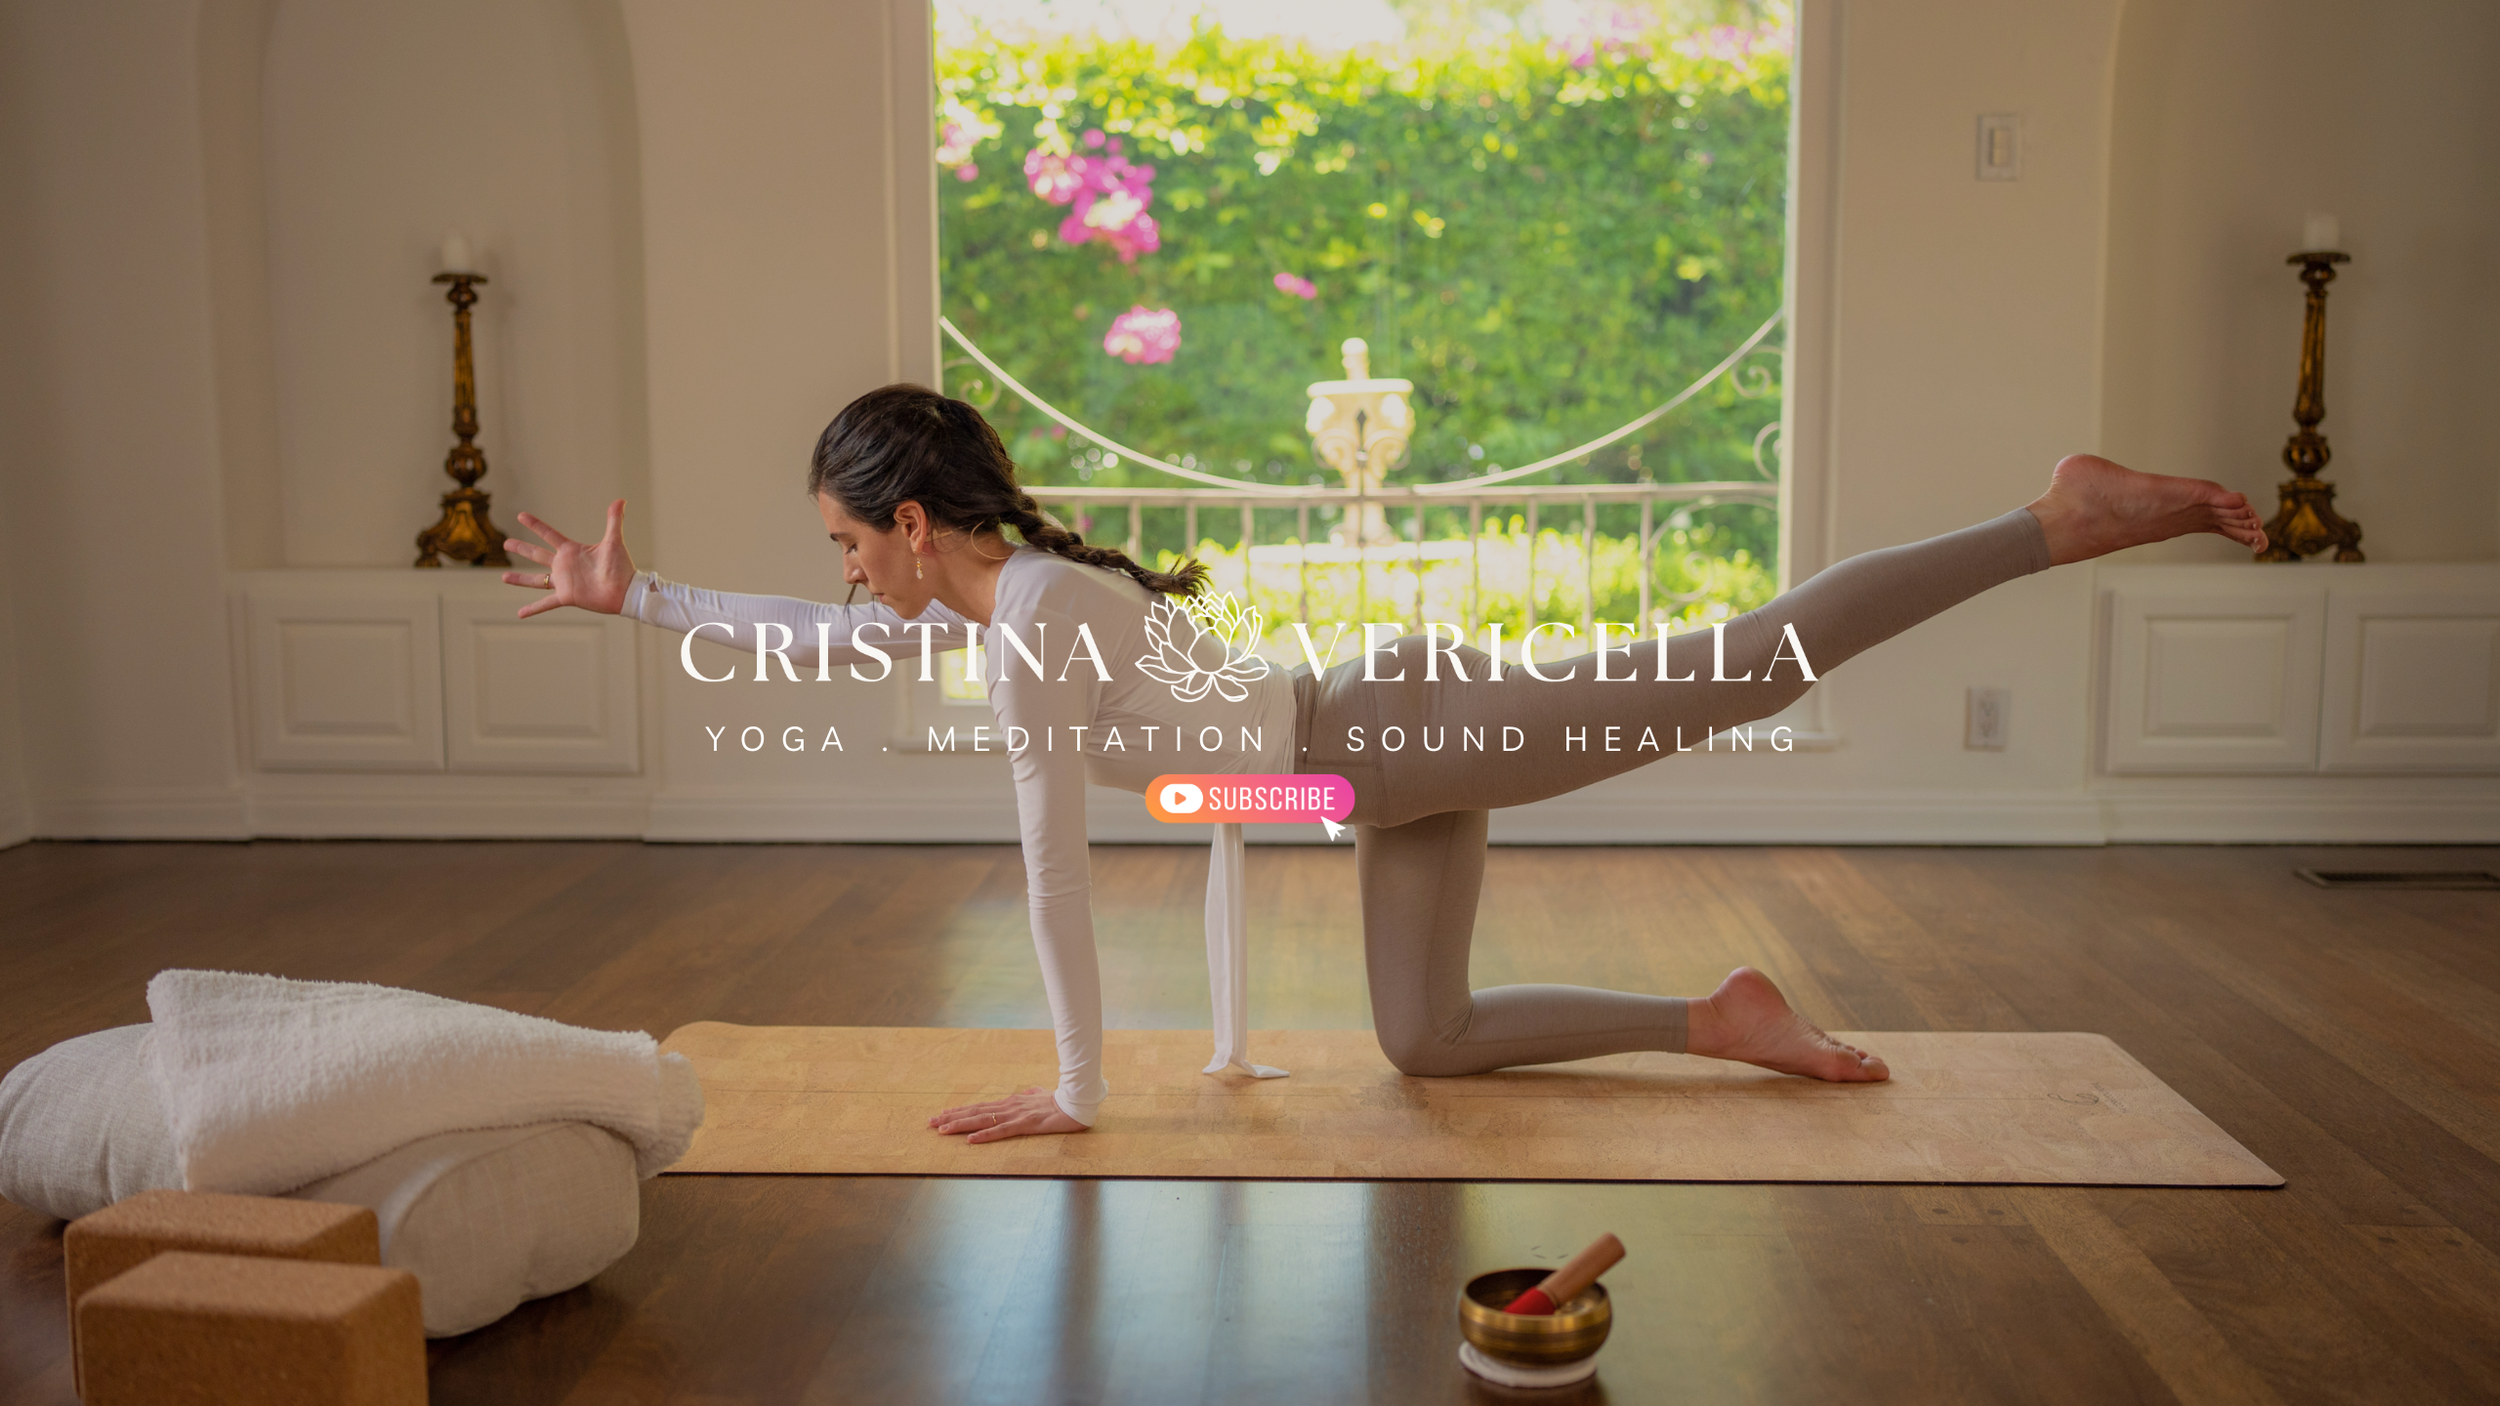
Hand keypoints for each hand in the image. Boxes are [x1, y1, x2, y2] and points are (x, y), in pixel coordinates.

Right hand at [500, 500, 634, 617]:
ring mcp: (564, 582)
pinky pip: (546, 604)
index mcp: (572, 550)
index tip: (521, 516)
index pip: (549, 534)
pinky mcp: (567, 597)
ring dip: (520, 579)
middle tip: (505, 543)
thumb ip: (614, 520)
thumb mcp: (614, 541)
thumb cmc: (621, 567)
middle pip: (537, 554)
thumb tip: (621, 500)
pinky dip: (533, 609)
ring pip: (536, 580)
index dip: (535, 525)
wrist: (625, 591)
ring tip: (503, 577)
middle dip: (521, 548)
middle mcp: (564, 565)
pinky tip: (520, 614)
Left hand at [928, 1086, 1086, 1143]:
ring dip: (960, 1125)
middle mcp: (1007, 1107)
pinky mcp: (1025, 1125)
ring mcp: (1015, 1115)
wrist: (1076, 1102)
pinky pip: (1001, 1132)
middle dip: (950, 1118)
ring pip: (982, 1120)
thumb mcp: (1040, 1096)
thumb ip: (1031, 1094)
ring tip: (941, 1130)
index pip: (979, 1107)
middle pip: (974, 1113)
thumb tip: (1026, 1092)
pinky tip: (971, 1140)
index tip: (941, 1114)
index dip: (959, 1111)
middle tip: (930, 1123)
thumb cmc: (1058, 1100)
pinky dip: (984, 1136)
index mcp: (1010, 1103)